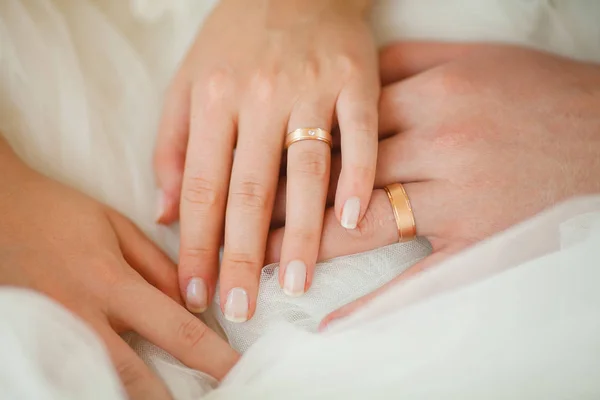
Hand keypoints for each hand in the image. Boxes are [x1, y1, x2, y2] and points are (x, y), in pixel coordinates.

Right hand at [0, 139, 237, 399]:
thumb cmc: (60, 214)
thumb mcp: (117, 227)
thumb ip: (157, 267)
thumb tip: (193, 305)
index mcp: (112, 283)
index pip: (178, 331)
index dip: (215, 359)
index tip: (241, 373)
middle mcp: (83, 317)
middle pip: (137, 379)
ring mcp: (52, 336)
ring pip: (101, 386)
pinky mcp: (30, 342)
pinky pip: (70, 377)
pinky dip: (99, 387)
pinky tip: (122, 393)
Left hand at [154, 0, 378, 320]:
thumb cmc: (238, 37)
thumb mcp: (188, 80)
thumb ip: (170, 145)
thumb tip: (162, 213)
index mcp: (213, 97)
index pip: (200, 186)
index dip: (196, 244)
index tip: (195, 291)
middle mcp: (259, 96)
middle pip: (249, 190)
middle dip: (243, 256)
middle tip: (241, 307)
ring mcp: (312, 88)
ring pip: (305, 172)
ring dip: (303, 233)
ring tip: (297, 283)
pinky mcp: (355, 80)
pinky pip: (361, 134)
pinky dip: (360, 176)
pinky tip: (354, 218)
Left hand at [266, 43, 599, 323]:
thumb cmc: (546, 95)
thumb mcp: (478, 62)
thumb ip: (413, 65)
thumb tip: (355, 76)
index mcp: (434, 89)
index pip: (341, 121)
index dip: (292, 143)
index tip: (251, 160)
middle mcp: (440, 138)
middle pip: (340, 172)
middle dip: (281, 196)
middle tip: (229, 218)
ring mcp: (459, 193)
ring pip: (361, 221)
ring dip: (302, 244)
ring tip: (255, 262)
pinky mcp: (481, 239)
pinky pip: (420, 276)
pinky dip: (375, 301)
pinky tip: (333, 320)